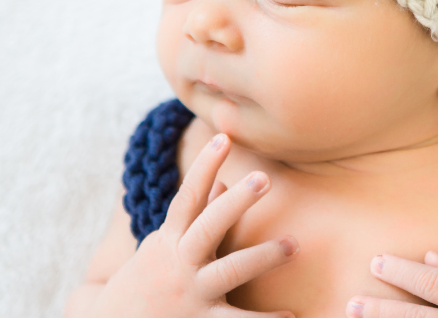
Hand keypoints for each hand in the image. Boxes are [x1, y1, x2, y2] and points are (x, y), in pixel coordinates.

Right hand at [93, 133, 297, 317]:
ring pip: (230, 270)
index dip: (205, 165)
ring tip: (294, 244)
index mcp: (170, 240)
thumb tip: (221, 182)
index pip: (188, 196)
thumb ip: (195, 218)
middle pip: (210, 226)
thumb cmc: (144, 284)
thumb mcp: (162, 247)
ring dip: (264, 256)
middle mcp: (180, 263)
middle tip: (265, 177)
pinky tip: (290, 315)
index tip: (223, 136)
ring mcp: (190, 295)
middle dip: (236, 202)